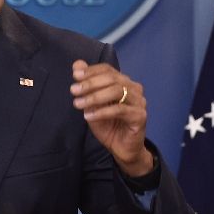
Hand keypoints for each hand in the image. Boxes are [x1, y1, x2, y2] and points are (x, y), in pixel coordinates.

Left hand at [70, 60, 153, 176]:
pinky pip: (120, 110)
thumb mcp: (92, 104)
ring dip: (94, 97)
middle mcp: (134, 89)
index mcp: (123, 82)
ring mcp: (139, 102)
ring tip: (78, 104)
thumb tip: (77, 64)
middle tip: (73, 91)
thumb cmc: (108, 125)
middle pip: (112, 79)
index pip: (108, 70)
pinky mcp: (140, 116)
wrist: (122, 149)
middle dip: (90, 84)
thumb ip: (87, 85)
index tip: (75, 76)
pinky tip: (89, 116)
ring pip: (117, 91)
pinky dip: (102, 112)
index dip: (91, 71)